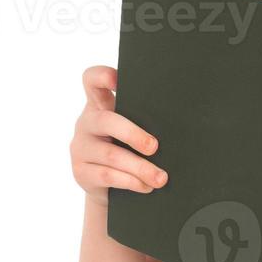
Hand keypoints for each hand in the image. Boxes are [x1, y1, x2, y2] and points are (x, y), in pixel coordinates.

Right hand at [71, 65, 167, 209]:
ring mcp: (80, 147)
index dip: (102, 76)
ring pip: (111, 154)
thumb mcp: (129, 129)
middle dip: (133, 134)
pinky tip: (146, 186)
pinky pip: (108, 175)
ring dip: (140, 167)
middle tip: (155, 147)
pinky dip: (132, 181)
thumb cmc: (125, 149)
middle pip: (106, 120)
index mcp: (98, 105)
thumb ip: (143, 119)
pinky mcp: (81, 171)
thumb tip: (181, 122)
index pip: (92, 80)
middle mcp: (86, 122)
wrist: (106, 185)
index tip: (119, 79)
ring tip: (161, 177)